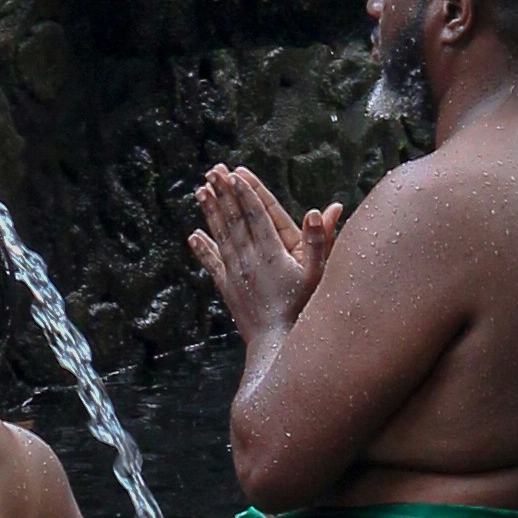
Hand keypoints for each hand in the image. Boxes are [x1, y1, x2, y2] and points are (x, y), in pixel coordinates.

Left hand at [190, 162, 341, 343]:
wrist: (277, 347)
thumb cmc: (304, 310)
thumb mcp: (318, 275)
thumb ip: (321, 241)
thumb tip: (322, 209)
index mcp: (272, 254)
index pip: (256, 216)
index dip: (246, 193)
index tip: (236, 174)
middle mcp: (249, 261)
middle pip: (235, 220)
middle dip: (224, 193)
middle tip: (214, 171)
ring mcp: (236, 275)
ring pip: (222, 236)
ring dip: (211, 212)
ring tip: (201, 190)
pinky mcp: (228, 289)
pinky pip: (213, 264)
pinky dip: (203, 249)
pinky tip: (194, 235)